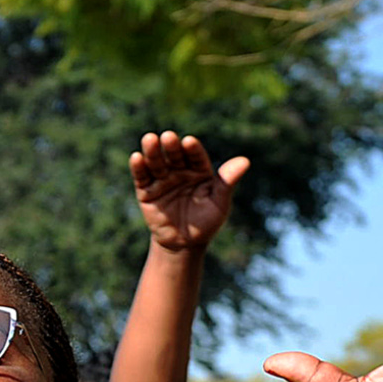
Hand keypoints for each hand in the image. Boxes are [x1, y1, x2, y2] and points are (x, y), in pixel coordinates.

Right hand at [132, 132, 250, 253]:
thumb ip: (227, 182)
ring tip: (150, 139)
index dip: (193, 149)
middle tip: (168, 137)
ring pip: (157, 162)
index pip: (196, 156)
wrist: (184, 244)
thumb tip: (245, 161)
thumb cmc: (206, 222)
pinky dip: (138, 167)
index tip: (189, 142)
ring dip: (152, 151)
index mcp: (199, 170)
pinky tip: (137, 157)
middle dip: (171, 146)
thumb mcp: (219, 203)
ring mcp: (162, 179)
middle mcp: (180, 170)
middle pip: (175, 155)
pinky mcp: (146, 191)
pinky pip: (142, 177)